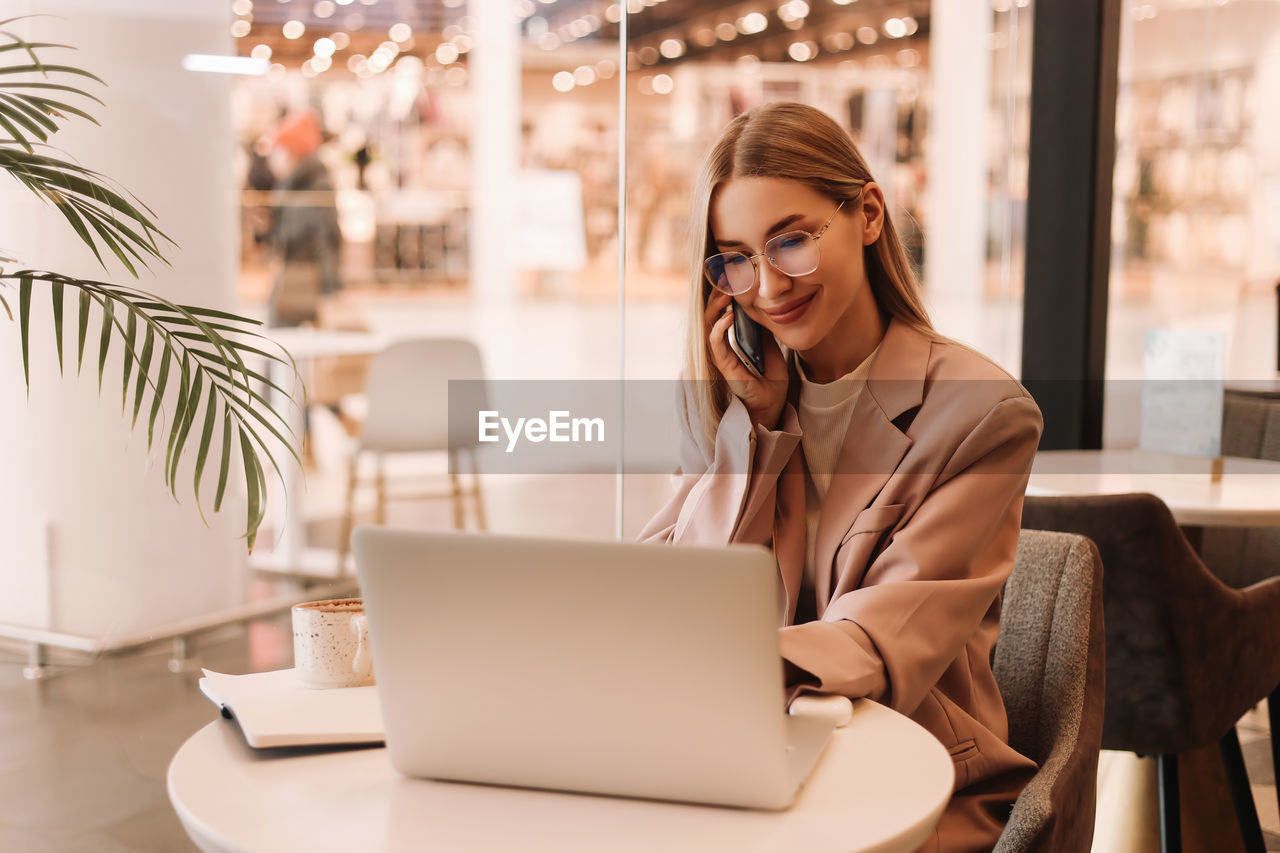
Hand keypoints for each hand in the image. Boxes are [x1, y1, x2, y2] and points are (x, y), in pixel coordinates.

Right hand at [704, 290, 788, 429]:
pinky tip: (729, 316)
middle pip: (710, 314)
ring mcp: (720, 354)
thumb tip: (762, 302)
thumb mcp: (769, 342)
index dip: (722, 293)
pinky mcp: (723, 365)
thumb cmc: (769, 375)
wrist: (773, 400)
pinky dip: (720, 327)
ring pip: (708, 325)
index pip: (719, 310)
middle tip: (725, 279)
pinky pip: (715, 343)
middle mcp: (721, 344)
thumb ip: (761, 325)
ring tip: (726, 293)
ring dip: (715, 307)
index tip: (730, 276)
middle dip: (716, 295)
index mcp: (730, 337)